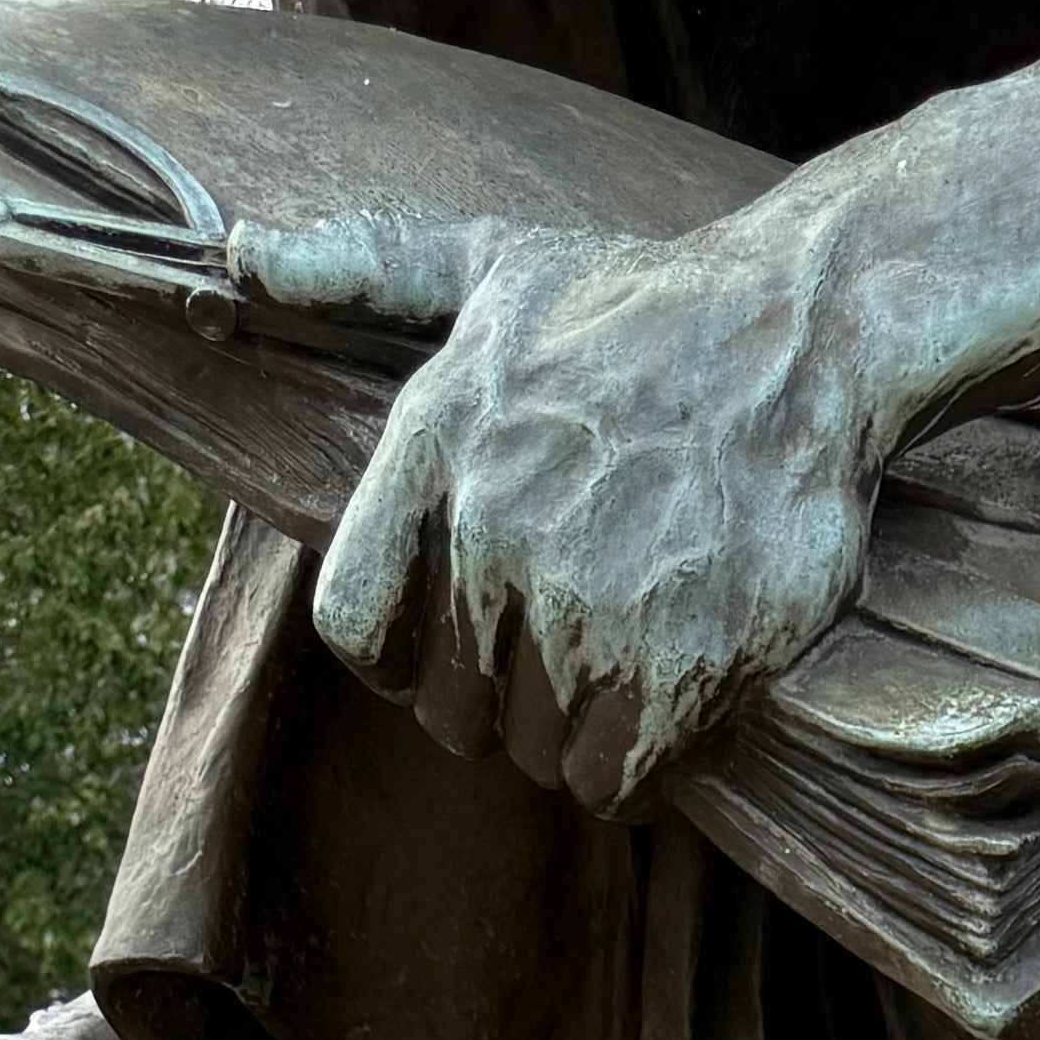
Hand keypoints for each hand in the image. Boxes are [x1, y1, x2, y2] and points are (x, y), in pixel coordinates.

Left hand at [247, 203, 897, 809]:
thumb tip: (236, 255)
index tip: (460, 648)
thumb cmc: (642, 304)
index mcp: (433, 445)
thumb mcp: (492, 263)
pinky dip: (646, 771)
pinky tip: (679, 710)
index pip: (356, 626)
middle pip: (454, 712)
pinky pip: (618, 783)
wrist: (803, 334)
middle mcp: (495, 530)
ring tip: (639, 660)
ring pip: (541, 754)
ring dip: (587, 734)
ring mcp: (585, 605)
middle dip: (510, 699)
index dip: (404, 661)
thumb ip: (362, 270)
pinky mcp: (675, 667)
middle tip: (579, 649)